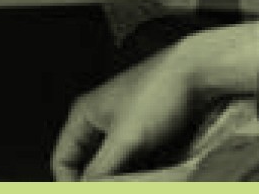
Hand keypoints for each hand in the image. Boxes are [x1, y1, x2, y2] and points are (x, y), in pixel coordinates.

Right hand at [50, 45, 207, 179]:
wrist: (196, 75)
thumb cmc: (158, 94)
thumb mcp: (126, 138)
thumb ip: (102, 167)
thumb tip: (85, 187)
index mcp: (84, 115)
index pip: (62, 158)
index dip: (69, 181)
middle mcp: (100, 120)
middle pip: (88, 163)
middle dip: (100, 182)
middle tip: (114, 191)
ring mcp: (123, 126)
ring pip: (113, 164)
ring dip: (122, 179)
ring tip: (136, 183)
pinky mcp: (145, 132)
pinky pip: (133, 160)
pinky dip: (139, 173)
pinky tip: (149, 178)